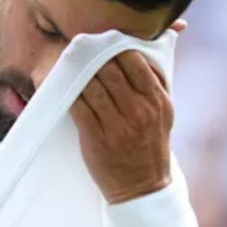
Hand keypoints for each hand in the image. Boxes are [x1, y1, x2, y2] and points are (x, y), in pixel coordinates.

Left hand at [70, 20, 185, 203]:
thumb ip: (157, 81)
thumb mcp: (164, 112)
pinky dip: (68, 93)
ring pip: (91, 85)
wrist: (143, 186)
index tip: (102, 40)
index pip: (134, 60)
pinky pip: (78, 106)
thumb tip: (155, 45)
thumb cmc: (151, 144)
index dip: (115, 46)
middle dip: (92, 56)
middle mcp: (139, 110)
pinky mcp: (97, 138)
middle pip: (109, 69)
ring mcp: (118, 125)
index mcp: (157, 100)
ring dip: (77, 72)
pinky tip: (62, 85)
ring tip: (68, 63)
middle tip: (79, 46)